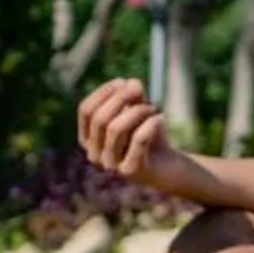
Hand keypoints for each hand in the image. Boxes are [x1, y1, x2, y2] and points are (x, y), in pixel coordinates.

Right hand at [74, 78, 207, 198]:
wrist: (168, 166)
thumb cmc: (148, 135)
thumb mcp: (139, 111)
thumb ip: (133, 96)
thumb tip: (131, 83)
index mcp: (89, 138)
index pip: (85, 110)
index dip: (103, 92)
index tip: (122, 82)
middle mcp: (94, 153)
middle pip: (100, 119)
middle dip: (121, 98)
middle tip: (140, 91)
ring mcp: (110, 165)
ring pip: (116, 128)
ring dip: (138, 111)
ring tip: (153, 108)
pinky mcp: (131, 170)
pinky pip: (139, 140)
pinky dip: (151, 123)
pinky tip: (162, 118)